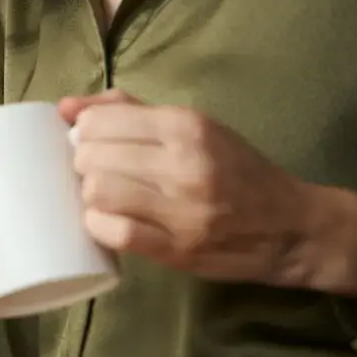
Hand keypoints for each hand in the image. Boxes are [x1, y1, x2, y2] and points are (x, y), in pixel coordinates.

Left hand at [58, 89, 321, 286]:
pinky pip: (115, 232)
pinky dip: (99, 225)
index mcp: (185, 125)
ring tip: (105, 196)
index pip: (99, 122)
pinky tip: (108, 221)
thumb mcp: (192, 126)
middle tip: (98, 171)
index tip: (93, 143)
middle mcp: (184, 163)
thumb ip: (129, 111)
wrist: (292, 226)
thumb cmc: (236, 169)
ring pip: (98, 192)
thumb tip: (65, 107)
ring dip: (91, 194)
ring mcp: (182, 209)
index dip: (85, 133)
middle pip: (92, 156)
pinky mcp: (179, 249)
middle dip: (83, 163)